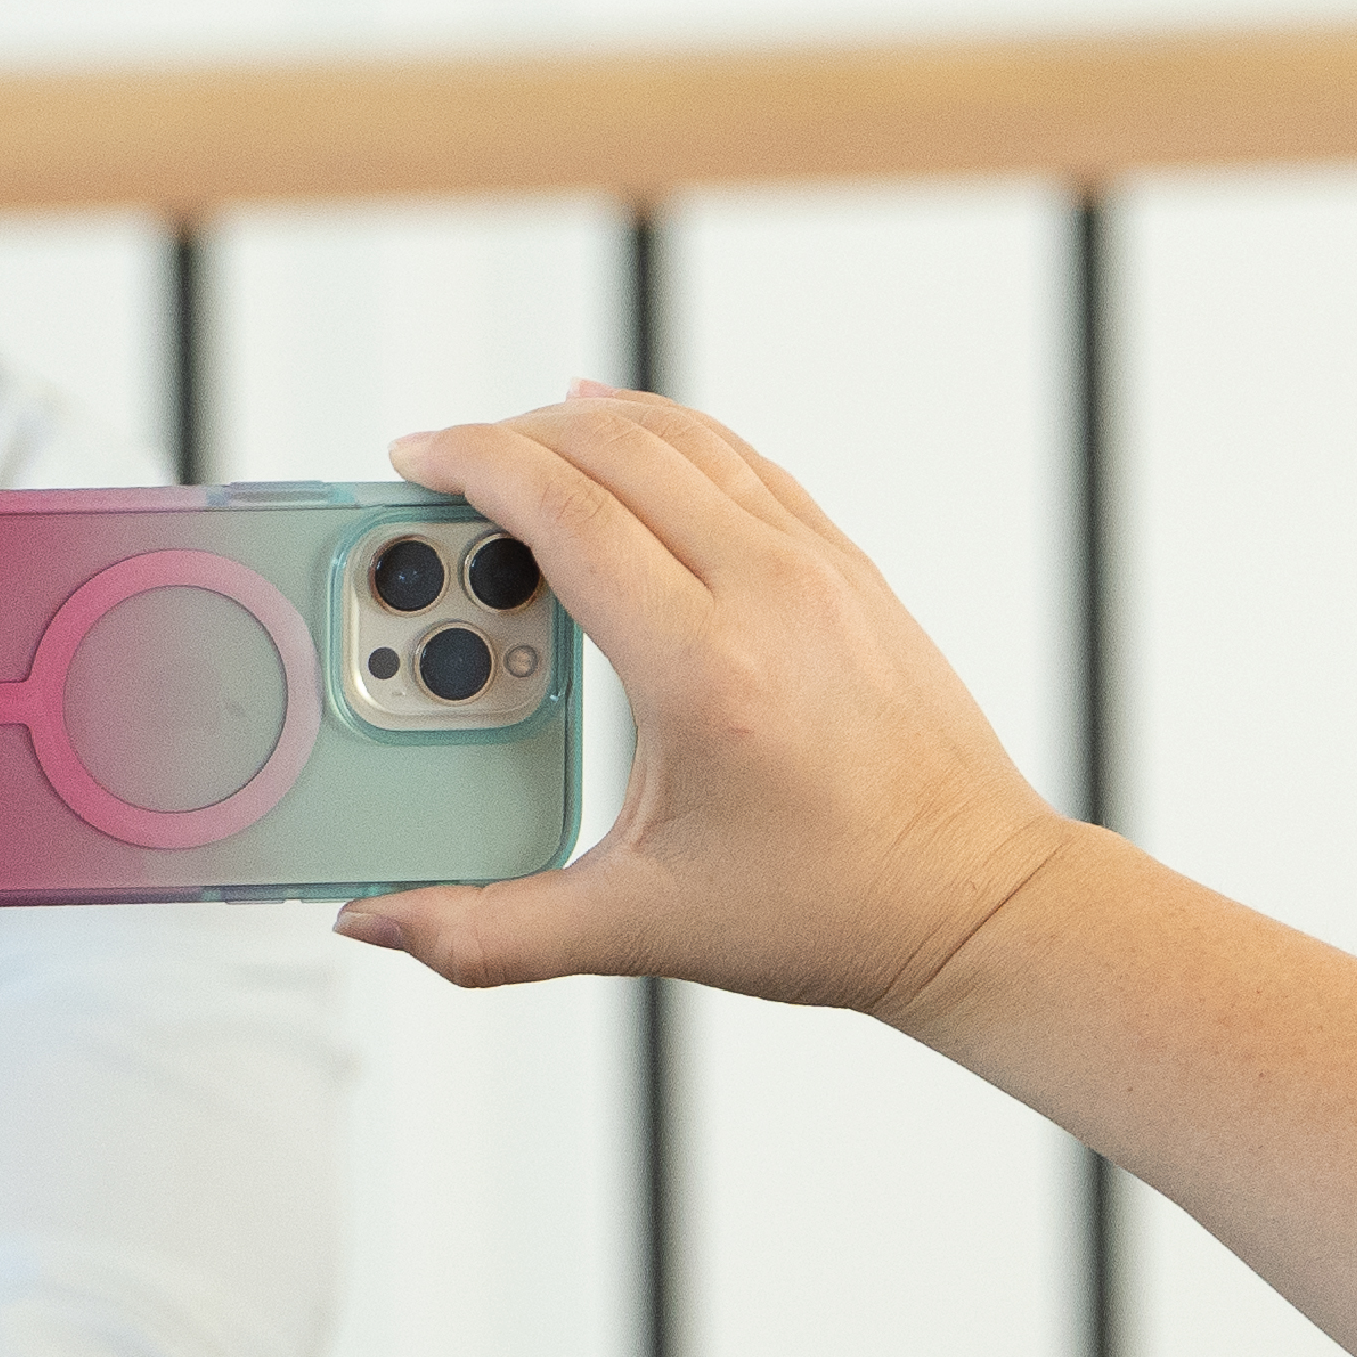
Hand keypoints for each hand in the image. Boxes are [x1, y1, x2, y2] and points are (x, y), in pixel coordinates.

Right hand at [332, 389, 1069, 1027]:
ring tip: (513, 445)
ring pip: (684, 438)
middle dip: (509, 439)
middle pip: (613, 452)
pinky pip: (742, 461)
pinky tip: (624, 441)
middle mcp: (769, 593)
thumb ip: (493, 931)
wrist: (979, 901)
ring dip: (586, 425)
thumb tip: (378, 922)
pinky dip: (667, 436)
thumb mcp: (642, 929)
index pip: (568, 513)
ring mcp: (820, 568)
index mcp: (707, 671)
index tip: (412, 458)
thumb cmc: (830, 912)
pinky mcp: (850, 566)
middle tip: (437, 468)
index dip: (474, 467)